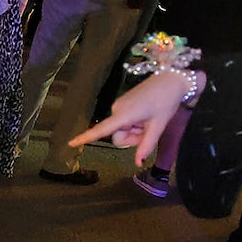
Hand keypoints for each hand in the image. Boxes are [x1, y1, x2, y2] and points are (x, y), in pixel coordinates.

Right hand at [69, 71, 201, 162]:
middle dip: (131, 139)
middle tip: (149, 131)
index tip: (70, 143)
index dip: (86, 137)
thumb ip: (146, 145)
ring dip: (134, 132)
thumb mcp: (158, 126)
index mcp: (124, 115)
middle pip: (117, 136)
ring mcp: (119, 106)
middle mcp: (117, 110)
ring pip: (121, 130)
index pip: (102, 130)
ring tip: (149, 122)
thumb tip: (137, 163)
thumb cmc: (165, 102)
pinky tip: (146, 116)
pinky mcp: (123, 104)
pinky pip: (124, 122)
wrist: (171, 79)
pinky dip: (134, 125)